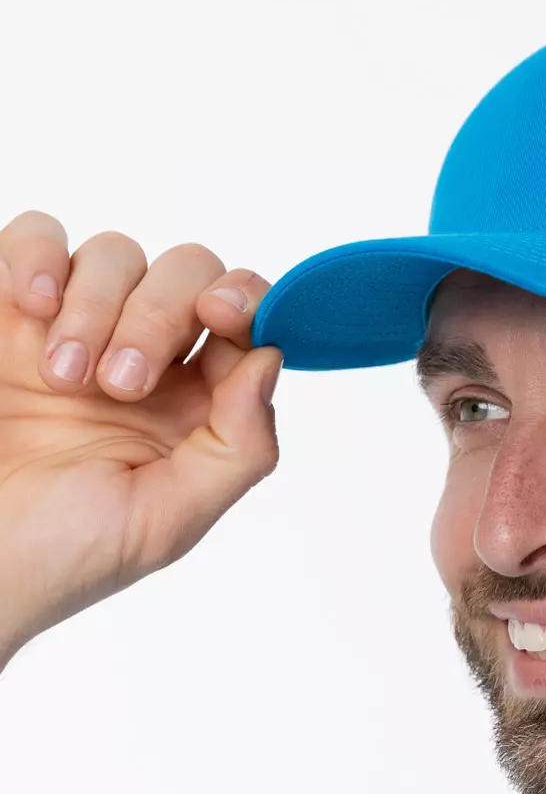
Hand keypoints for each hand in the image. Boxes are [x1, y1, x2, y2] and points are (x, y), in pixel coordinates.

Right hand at [0, 209, 282, 670]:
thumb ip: (238, 447)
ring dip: (95, 307)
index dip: (245, 301)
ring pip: (116, 254)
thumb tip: (270, 359)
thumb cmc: (60, 556)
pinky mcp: (7, 310)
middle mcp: (142, 359)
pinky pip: (36, 237)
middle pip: (186, 275)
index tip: (222, 312)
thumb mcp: (167, 520)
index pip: (244, 323)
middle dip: (159, 315)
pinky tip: (33, 307)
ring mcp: (74, 328)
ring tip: (61, 381)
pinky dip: (40, 256)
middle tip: (118, 386)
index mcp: (193, 409)